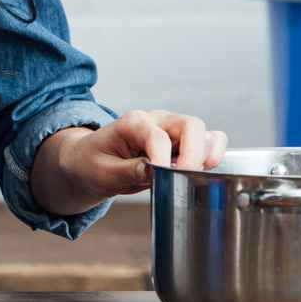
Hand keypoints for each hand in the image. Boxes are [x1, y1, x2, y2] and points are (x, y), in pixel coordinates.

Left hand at [58, 109, 228, 199]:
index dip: (163, 161)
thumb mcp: (102, 172)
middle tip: (185, 177)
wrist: (89, 161)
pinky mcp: (182, 142)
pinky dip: (212, 158)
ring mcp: (172, 129)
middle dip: (194, 154)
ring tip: (190, 176)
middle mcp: (156, 120)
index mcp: (132, 123)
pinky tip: (196, 174)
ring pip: (205, 133)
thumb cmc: (92, 163)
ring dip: (206, 156)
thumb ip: (128, 170)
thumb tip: (154, 171)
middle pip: (191, 125)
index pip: (158, 137)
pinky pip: (209, 143)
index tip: (159, 180)